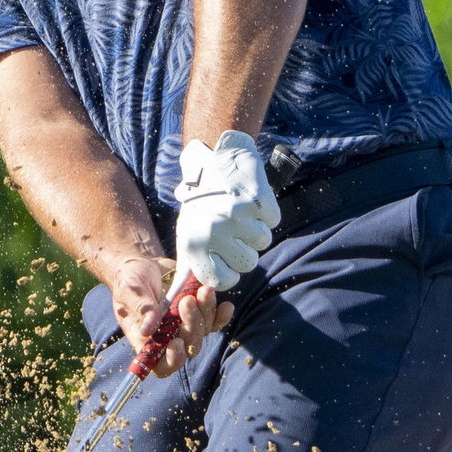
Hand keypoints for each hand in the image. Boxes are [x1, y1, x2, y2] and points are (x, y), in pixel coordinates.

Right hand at [105, 253, 231, 377]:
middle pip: (188, 347)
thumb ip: (140, 307)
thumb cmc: (130, 279)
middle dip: (192, 326)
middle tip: (187, 301)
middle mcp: (167, 337)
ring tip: (203, 291)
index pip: (161, 364)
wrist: (144, 262)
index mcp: (146, 339)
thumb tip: (148, 330)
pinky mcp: (198, 313)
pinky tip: (226, 306)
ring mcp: (184, 325)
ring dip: (206, 314)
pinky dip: (221, 316)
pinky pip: (214, 321)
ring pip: (203, 332)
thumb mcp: (130, 289)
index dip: (172, 360)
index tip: (176, 342)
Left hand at [174, 129, 279, 289]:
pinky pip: (273, 219)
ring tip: (239, 208)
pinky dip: (266, 210)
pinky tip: (250, 197)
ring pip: (263, 241)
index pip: (222, 281)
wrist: (215, 156)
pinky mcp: (255, 199)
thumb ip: (190, 264)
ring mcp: (235, 215)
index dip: (231, 271)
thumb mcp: (187, 231)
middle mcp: (213, 231)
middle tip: (233, 225)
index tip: (229, 259)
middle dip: (245, 246)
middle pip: (249, 263)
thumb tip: (179, 295)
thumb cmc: (201, 201)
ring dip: (256, 226)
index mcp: (193, 243)